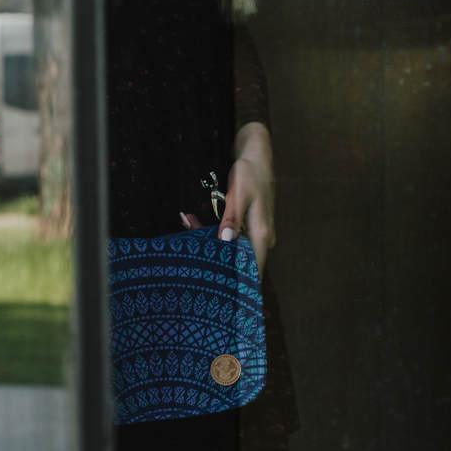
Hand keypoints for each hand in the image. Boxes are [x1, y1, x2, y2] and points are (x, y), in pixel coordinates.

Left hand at [181, 122, 276, 280]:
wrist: (258, 156)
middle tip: (189, 251)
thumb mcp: (239, 194)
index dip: (239, 284)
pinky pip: (232, 236)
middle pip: (239, 259)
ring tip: (188, 224)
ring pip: (233, 247)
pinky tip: (195, 222)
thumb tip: (225, 241)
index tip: (221, 294)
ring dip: (211, 242)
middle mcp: (262, 237)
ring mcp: (257, 232)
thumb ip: (232, 219)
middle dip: (215, 258)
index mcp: (262, 233)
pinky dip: (215, 232)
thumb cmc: (250, 174)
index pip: (254, 269)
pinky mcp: (250, 225)